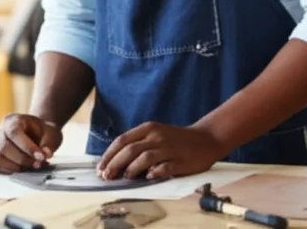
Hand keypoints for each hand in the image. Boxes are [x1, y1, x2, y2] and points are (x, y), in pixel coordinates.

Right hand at [0, 114, 62, 173]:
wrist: (38, 135)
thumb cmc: (42, 132)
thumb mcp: (51, 133)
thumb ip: (49, 143)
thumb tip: (45, 154)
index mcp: (13, 120)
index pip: (14, 132)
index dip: (27, 147)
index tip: (40, 156)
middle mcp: (1, 131)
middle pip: (4, 147)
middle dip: (23, 159)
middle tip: (38, 163)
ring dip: (16, 166)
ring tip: (30, 166)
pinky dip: (9, 170)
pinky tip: (22, 168)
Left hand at [97, 122, 226, 179]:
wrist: (205, 138)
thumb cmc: (176, 139)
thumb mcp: (155, 134)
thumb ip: (139, 144)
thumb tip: (116, 161)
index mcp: (148, 128)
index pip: (122, 140)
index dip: (109, 155)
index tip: (100, 167)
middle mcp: (157, 136)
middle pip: (130, 150)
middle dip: (115, 164)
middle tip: (107, 176)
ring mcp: (169, 148)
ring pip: (144, 158)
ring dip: (131, 168)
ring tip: (124, 177)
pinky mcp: (180, 160)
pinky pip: (165, 167)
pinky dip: (154, 172)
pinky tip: (148, 177)